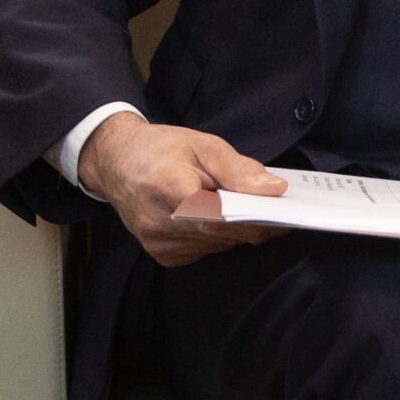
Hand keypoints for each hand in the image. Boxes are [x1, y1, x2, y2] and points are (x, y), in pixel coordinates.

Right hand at [78, 113, 287, 267]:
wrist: (116, 163)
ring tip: (243, 206)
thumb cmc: (160, 149)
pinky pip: (204, 250)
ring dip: (236, 230)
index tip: (282, 211)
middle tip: (274, 207)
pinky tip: (213, 217)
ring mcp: (158, 243)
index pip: (220, 215)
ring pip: (217, 245)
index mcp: (167, 187)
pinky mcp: (162, 255)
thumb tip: (273, 189)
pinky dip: (217, 236)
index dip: (255, 217)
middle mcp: (159, 222)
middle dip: (253, 222)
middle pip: (223, 234)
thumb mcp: (202, 144)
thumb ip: (238, 169)